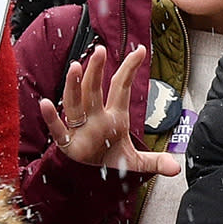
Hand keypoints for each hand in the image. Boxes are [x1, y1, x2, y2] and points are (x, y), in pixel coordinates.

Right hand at [38, 45, 179, 177]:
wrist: (91, 173)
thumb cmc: (110, 156)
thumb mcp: (135, 160)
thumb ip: (155, 161)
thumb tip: (176, 169)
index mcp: (115, 117)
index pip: (122, 88)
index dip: (130, 69)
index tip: (141, 50)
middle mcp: (96, 118)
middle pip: (95, 91)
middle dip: (96, 71)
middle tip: (99, 51)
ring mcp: (81, 128)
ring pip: (76, 103)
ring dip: (74, 86)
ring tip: (74, 67)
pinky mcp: (68, 143)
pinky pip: (58, 129)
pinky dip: (51, 117)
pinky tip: (46, 103)